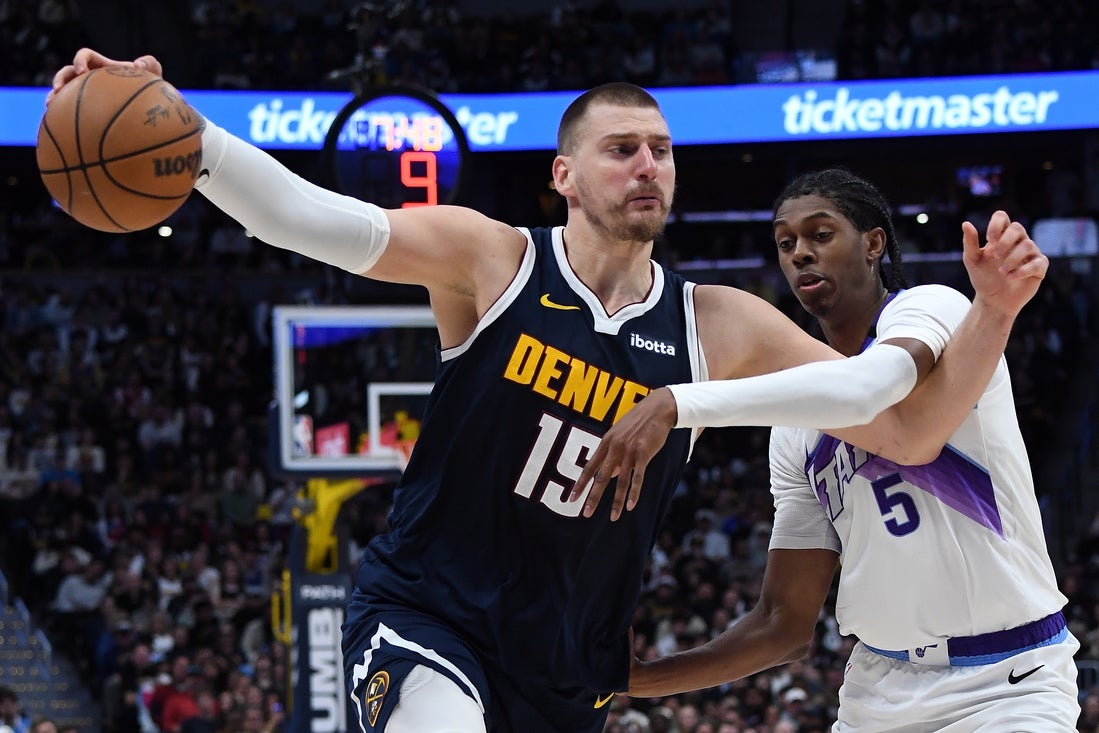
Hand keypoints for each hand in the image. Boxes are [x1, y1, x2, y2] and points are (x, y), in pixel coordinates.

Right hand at [48, 48, 163, 104]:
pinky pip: (68, 112)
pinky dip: (62, 115)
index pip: (85, 56)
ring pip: (62, 93)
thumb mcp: (154, 74)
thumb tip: (137, 64)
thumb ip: (150, 64)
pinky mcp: (85, 110)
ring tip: (50, 106)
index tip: (83, 70)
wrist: (148, 109)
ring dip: (53, 97)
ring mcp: (85, 94)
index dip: (80, 59)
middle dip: (60, 79)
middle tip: (59, 90)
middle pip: (67, 73)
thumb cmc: (150, 89)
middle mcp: (89, 78)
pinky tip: (61, 127)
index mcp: (102, 66)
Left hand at [570, 387, 677, 520]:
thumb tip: (610, 474)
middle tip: (586, 513)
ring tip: (614, 517)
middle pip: (600, 477)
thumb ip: (613, 454)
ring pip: (620, 481)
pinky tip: (631, 506)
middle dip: (593, 497)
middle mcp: (614, 448)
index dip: (580, 484)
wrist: (658, 409)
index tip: (572, 499)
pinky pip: (637, 477)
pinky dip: (634, 493)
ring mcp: (628, 451)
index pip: (589, 467)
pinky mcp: (643, 454)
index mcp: (606, 443)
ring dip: (616, 501)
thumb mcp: (620, 435)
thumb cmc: (639, 422)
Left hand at [961, 210, 1047, 318]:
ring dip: (1012, 258)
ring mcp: (1031, 253)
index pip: (1002, 217)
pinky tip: (1011, 276)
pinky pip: (1038, 263)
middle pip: (1017, 228)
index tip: (989, 239)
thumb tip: (966, 224)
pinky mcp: (1039, 268)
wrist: (992, 300)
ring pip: (1028, 245)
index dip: (996, 224)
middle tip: (994, 256)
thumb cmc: (983, 277)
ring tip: (1001, 271)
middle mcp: (1018, 241)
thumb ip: (969, 242)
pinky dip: (1023, 270)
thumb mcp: (972, 260)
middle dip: (1005, 241)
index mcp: (1001, 236)